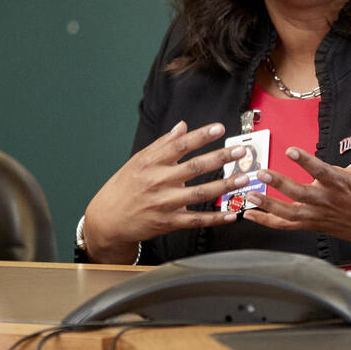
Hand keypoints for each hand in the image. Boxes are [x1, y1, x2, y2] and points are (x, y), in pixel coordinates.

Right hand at [83, 121, 248, 262]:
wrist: (107, 219)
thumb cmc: (124, 187)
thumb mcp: (138, 161)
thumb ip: (163, 144)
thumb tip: (182, 126)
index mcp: (150, 163)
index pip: (180, 145)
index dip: (201, 136)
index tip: (220, 128)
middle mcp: (157, 182)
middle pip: (194, 168)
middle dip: (220, 158)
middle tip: (240, 152)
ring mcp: (164, 204)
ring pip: (199, 194)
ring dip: (224, 186)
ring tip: (243, 178)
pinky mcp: (168, 223)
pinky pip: (196, 220)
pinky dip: (215, 218)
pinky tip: (231, 213)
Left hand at [241, 108, 350, 254]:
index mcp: (341, 183)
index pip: (320, 171)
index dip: (305, 161)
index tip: (290, 150)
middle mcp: (327, 200)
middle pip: (300, 193)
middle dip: (279, 183)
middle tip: (261, 173)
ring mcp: (319, 215)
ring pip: (290, 212)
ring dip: (268, 204)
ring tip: (250, 195)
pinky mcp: (314, 224)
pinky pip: (288, 225)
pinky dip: (268, 221)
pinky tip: (250, 214)